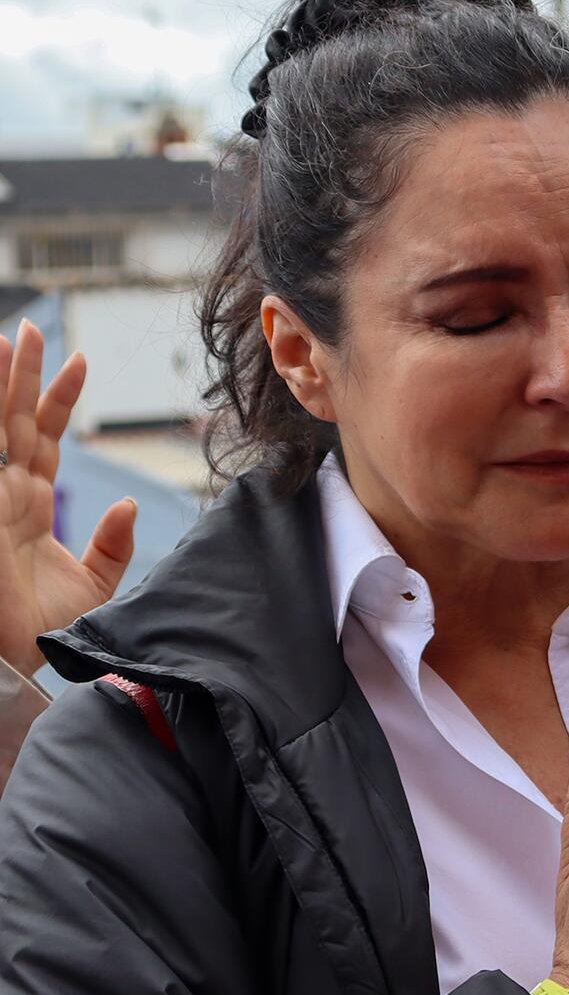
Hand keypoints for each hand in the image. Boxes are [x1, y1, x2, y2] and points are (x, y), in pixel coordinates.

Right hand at [0, 320, 135, 667]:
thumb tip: (129, 503)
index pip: (43, 438)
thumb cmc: (49, 634)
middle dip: (19, 375)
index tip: (82, 360)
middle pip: (10, 421)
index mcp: (28, 505)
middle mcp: (3, 496)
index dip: (58, 399)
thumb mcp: (94, 585)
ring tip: (3, 340)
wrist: (23, 667)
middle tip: (28, 328)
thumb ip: (112, 544)